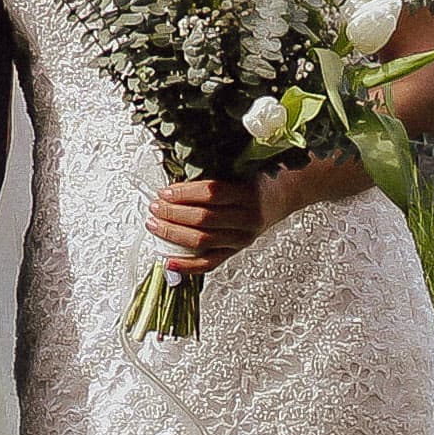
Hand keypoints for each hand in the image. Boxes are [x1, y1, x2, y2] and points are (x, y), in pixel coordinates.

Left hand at [146, 175, 276, 274]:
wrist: (279, 198)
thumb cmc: (254, 181)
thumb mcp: (239, 169)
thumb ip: (211, 174)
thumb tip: (173, 182)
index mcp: (248, 193)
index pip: (212, 193)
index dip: (184, 193)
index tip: (164, 192)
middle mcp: (247, 218)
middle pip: (203, 219)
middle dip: (172, 214)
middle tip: (154, 207)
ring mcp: (241, 239)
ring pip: (202, 241)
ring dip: (173, 234)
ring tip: (155, 225)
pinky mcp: (234, 253)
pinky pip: (208, 263)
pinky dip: (186, 265)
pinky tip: (168, 261)